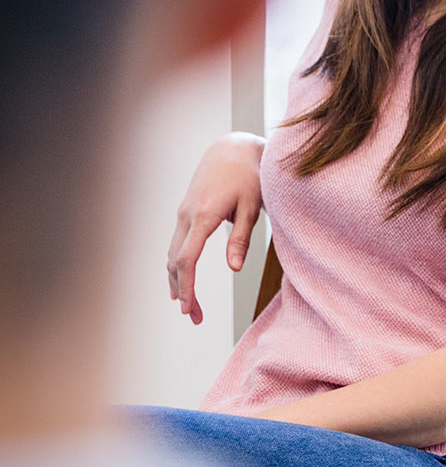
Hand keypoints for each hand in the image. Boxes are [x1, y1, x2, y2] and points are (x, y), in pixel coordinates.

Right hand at [166, 133, 265, 324]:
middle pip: (175, 262)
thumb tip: (233, 269)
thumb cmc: (250, 176)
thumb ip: (241, 238)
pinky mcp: (185, 212)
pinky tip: (179, 282)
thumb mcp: (252, 207)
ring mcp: (182, 213)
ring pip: (171, 254)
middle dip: (182, 291)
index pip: (187, 259)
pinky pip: (176, 244)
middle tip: (194, 317)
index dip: (186, 287)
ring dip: (177, 281)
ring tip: (189, 307)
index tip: (188, 309)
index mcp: (203, 216)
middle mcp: (186, 216)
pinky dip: (176, 265)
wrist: (232, 148)